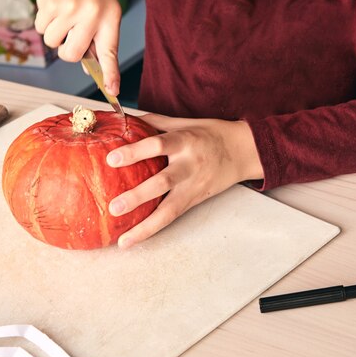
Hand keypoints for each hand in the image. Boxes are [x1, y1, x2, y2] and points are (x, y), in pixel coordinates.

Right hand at [34, 0, 121, 93]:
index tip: (114, 91)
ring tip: (65, 13)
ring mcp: (69, 8)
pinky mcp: (49, 3)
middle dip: (68, 50)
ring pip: (52, 43)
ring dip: (55, 33)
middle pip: (71, 55)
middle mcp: (92, 13)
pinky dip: (45, 21)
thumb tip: (89, 69)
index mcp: (111, 16)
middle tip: (71, 34)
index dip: (111, 73)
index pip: (111, 51)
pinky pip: (40, 28)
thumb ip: (98, 40)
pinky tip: (55, 6)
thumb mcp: (105, 11)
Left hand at [106, 114, 263, 247]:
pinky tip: (131, 239)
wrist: (243, 151)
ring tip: (123, 237)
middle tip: (114, 206)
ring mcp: (193, 186)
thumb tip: (123, 117)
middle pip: (163, 182)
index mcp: (185, 141)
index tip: (112, 159)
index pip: (158, 145)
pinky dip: (151, 229)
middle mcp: (189, 165)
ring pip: (169, 209)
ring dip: (145, 225)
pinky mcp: (195, 200)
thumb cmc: (210, 133)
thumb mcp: (184, 123)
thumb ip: (155, 122)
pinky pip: (172, 217)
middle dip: (138, 196)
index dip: (135, 152)